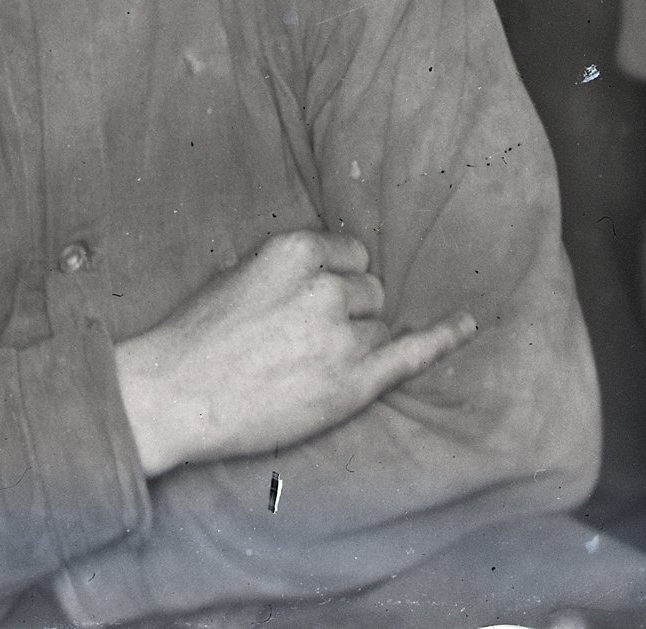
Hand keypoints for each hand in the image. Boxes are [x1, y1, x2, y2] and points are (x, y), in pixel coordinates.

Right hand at [111, 230, 474, 478]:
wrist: (179, 392)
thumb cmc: (200, 334)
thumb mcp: (241, 274)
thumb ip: (291, 269)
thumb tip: (330, 270)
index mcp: (296, 252)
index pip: (351, 256)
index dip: (336, 280)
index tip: (315, 300)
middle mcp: (327, 288)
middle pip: (369, 293)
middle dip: (346, 312)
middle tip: (304, 340)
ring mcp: (343, 337)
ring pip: (378, 329)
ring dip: (356, 343)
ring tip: (309, 365)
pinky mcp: (352, 384)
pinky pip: (410, 355)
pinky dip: (443, 339)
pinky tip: (465, 325)